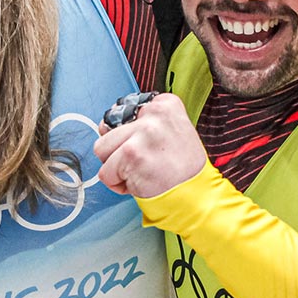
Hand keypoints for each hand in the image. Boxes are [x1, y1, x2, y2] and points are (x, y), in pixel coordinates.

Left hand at [93, 93, 207, 198]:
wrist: (195, 194)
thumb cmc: (183, 168)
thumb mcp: (172, 132)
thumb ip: (143, 123)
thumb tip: (104, 126)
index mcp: (165, 104)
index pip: (122, 112)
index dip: (128, 136)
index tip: (147, 147)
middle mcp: (154, 113)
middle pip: (107, 131)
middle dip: (118, 152)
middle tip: (144, 163)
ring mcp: (142, 132)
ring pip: (102, 149)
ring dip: (116, 167)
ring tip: (141, 172)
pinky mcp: (132, 154)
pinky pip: (105, 173)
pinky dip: (117, 184)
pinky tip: (140, 182)